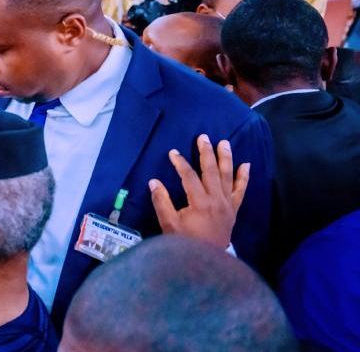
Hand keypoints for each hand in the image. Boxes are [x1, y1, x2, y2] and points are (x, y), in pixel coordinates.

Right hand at [149, 134, 249, 248]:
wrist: (208, 262)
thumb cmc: (186, 243)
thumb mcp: (169, 224)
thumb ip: (162, 202)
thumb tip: (154, 182)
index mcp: (200, 202)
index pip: (189, 176)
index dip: (180, 163)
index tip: (173, 153)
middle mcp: (217, 199)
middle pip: (211, 171)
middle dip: (206, 153)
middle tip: (203, 137)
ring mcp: (228, 204)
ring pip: (228, 176)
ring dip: (226, 158)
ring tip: (224, 143)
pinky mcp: (234, 209)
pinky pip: (241, 190)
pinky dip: (244, 177)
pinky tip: (246, 165)